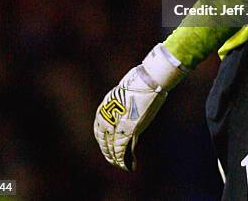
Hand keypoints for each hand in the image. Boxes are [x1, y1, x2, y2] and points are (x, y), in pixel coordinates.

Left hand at [94, 44, 186, 170]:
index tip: (107, 147)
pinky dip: (126, 161)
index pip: (99, 131)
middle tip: (113, 159)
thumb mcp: (125, 92)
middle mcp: (108, 118)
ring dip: (117, 159)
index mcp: (105, 108)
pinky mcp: (130, 131)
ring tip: (121, 165)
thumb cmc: (140, 81)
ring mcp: (119, 125)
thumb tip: (128, 106)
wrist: (148, 80)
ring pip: (114, 149)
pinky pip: (124, 151)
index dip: (103, 141)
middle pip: (105, 142)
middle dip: (109, 152)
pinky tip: (131, 167)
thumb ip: (123, 104)